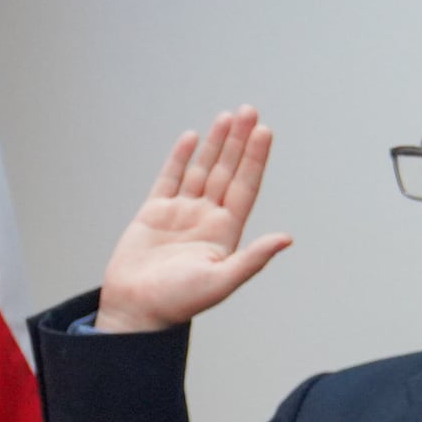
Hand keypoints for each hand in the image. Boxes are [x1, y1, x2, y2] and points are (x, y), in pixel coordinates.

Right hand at [94, 108, 294, 333]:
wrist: (135, 311)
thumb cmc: (178, 302)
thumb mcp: (221, 281)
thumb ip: (253, 258)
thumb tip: (286, 238)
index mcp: (225, 232)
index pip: (245, 186)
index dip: (255, 158)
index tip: (264, 131)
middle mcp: (206, 218)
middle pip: (227, 171)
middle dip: (238, 141)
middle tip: (249, 110)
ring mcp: (181, 213)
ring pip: (202, 170)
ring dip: (215, 143)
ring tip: (227, 116)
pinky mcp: (154, 213)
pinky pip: (170, 178)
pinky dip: (180, 157)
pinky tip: (192, 137)